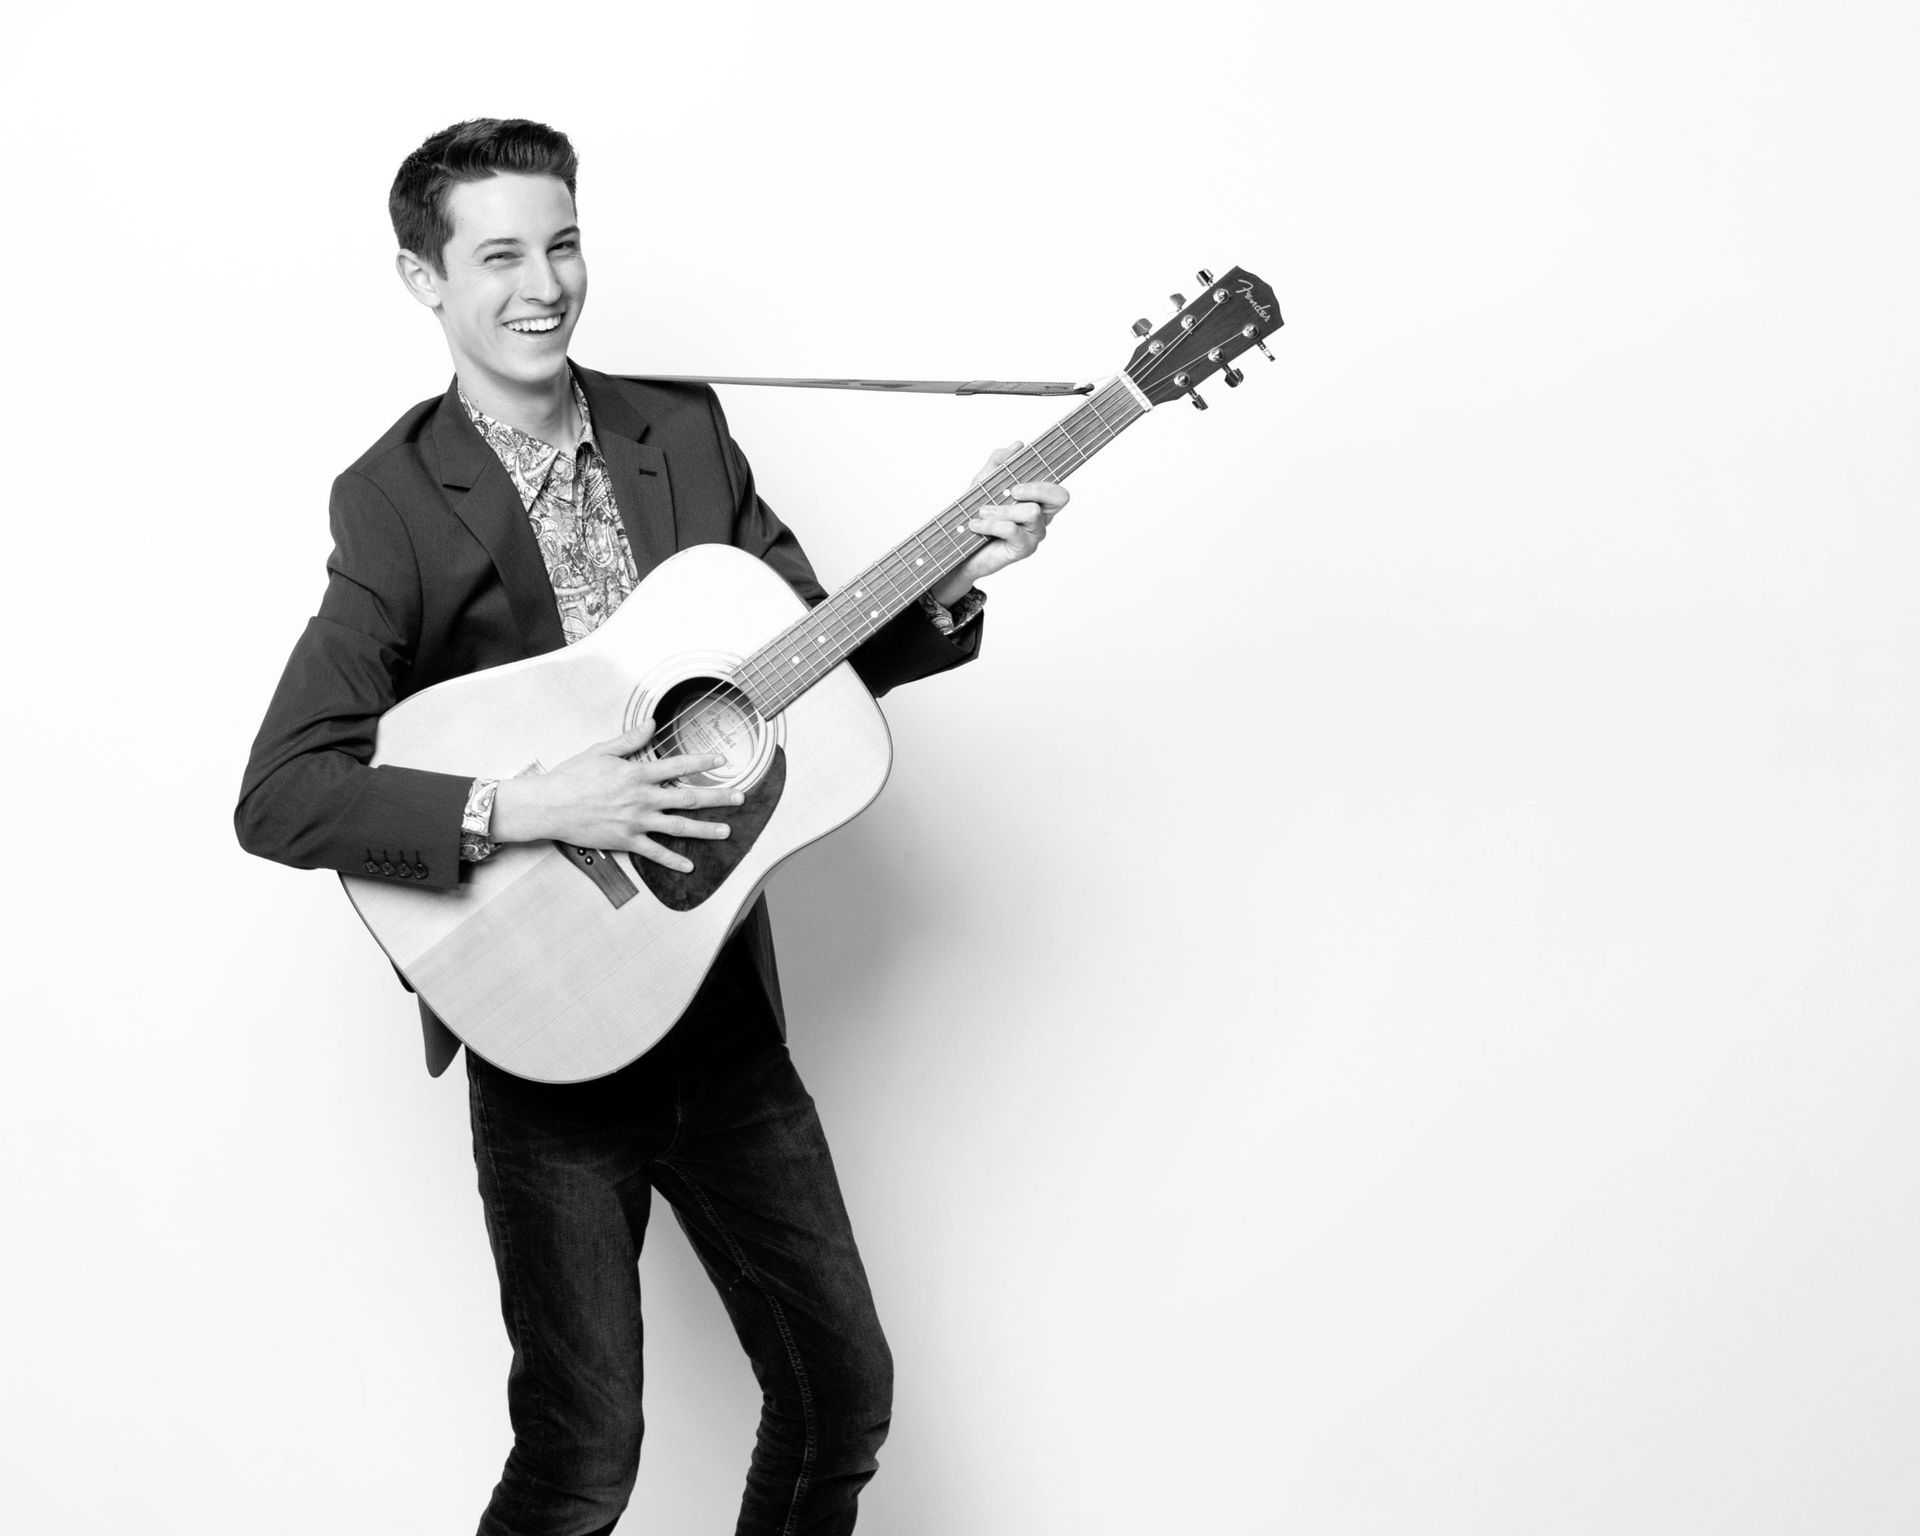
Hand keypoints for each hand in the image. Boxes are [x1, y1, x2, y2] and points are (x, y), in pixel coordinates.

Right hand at [489, 721, 742, 873]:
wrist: (550, 805)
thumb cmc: (572, 777)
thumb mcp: (601, 750)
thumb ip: (630, 739)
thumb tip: (652, 722)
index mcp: (637, 773)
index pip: (678, 765)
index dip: (702, 762)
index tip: (722, 760)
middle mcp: (642, 798)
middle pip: (688, 798)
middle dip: (718, 798)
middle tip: (739, 797)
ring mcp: (636, 821)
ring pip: (679, 826)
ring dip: (706, 829)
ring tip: (726, 831)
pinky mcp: (626, 841)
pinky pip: (655, 853)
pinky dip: (673, 860)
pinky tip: (689, 866)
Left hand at [930, 442, 1070, 606]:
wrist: (959, 549)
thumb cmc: (976, 515)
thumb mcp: (983, 484)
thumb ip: (998, 464)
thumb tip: (1018, 445)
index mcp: (1037, 499)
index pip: (1057, 487)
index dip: (1049, 477)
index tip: (1025, 471)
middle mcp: (1041, 517)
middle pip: (1059, 497)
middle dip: (1036, 488)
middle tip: (1012, 490)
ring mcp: (1034, 534)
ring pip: (1031, 512)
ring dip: (1002, 509)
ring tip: (981, 511)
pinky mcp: (1023, 549)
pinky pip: (1012, 529)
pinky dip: (990, 524)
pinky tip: (975, 525)